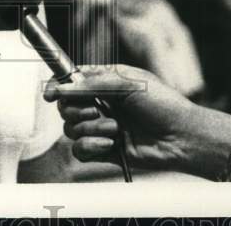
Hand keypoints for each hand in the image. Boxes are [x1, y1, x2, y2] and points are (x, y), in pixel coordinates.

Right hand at [43, 65, 200, 171]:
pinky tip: (109, 145)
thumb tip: (61, 87)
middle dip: (76, 109)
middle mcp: (100, 103)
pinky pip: (79, 150)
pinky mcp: (103, 149)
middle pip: (65, 105)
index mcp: (105, 81)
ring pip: (71, 128)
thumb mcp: (127, 83)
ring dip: (90, 128)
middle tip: (96, 110)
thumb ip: (91, 84)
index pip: (71, 80)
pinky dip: (90, 146)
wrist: (181, 137)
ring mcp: (100, 127)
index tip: (49, 93)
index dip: (57, 85)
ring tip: (115, 129)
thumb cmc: (161, 104)